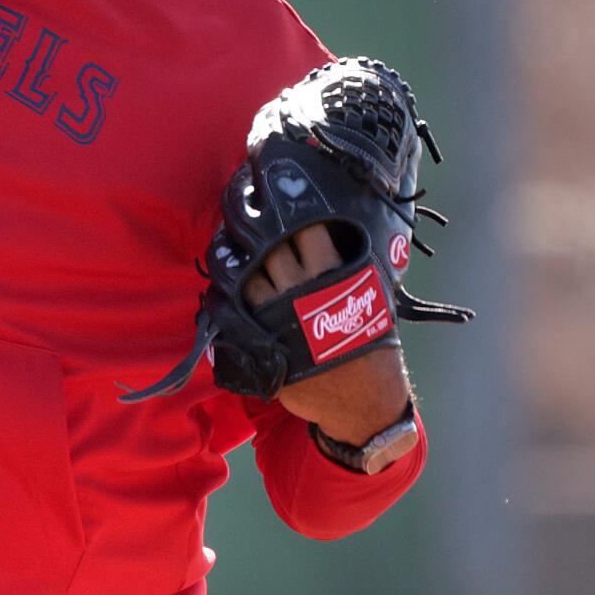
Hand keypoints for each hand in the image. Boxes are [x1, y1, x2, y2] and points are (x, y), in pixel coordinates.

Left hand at [244, 223, 412, 445]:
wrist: (363, 402)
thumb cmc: (370, 345)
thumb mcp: (370, 300)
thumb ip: (347, 268)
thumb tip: (326, 234)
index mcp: (337, 275)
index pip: (307, 229)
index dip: (287, 209)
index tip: (271, 191)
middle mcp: (305, 289)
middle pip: (269, 245)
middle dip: (254, 227)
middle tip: (241, 210)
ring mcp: (280, 313)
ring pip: (248, 272)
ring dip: (236, 258)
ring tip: (229, 244)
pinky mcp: (262, 338)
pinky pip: (236, 306)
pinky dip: (229, 292)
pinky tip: (224, 283)